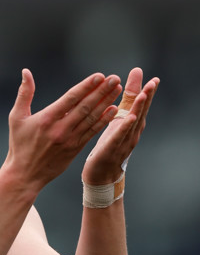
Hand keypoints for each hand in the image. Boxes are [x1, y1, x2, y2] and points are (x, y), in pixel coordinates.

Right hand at [5, 69, 122, 191]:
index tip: (100, 76)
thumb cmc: (19, 145)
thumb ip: (24, 94)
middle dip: (102, 91)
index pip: (71, 98)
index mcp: (46, 119)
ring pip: (91, 118)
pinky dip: (103, 121)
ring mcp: (70, 140)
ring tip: (118, 90)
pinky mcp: (75, 149)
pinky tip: (113, 110)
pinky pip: (92, 132)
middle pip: (85, 106)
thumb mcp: (16, 118)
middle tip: (115, 78)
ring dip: (106, 102)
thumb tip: (26, 72)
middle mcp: (60, 129)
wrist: (25, 175)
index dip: (86, 86)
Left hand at [82, 68, 158, 184]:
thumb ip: (126, 102)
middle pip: (141, 113)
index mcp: (132, 125)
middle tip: (152, 83)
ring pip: (132, 123)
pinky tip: (129, 118)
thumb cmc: (110, 145)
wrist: (101, 174)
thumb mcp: (118, 121)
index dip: (148, 93)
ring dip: (138, 109)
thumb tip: (132, 84)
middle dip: (147, 98)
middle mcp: (131, 133)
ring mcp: (124, 142)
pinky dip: (125, 127)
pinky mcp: (112, 149)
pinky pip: (119, 136)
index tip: (154, 79)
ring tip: (144, 95)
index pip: (141, 107)